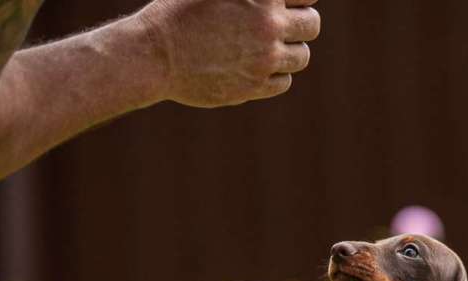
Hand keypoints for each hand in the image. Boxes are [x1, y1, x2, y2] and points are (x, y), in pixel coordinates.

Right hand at [137, 0, 320, 106]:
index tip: (289, 3)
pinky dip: (276, 75)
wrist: (155, 54)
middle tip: (285, 25)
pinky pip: (284, 82)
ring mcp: (264, 58)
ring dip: (290, 51)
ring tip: (270, 48)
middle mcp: (268, 25)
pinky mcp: (255, 86)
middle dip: (301, 23)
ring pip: (302, 56)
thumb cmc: (178, 12)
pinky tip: (258, 67)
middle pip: (312, 25)